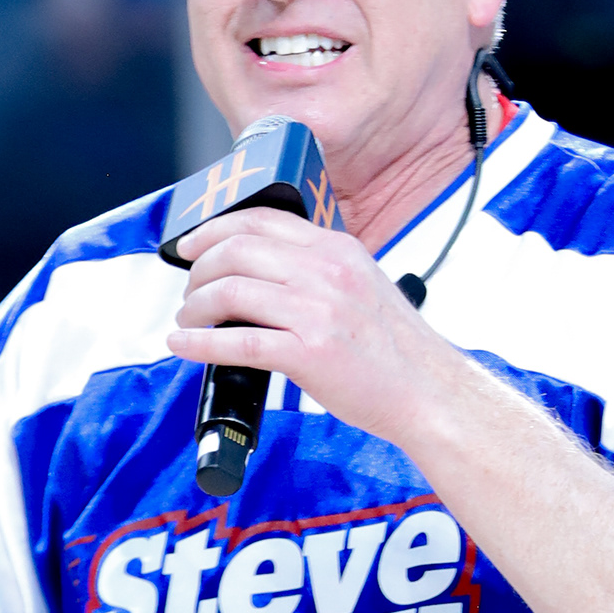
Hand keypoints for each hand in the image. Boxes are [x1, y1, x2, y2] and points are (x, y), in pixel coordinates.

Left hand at [168, 207, 465, 448]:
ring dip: (195, 307)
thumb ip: (318, 272)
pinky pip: (238, 342)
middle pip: (236, 250)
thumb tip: (262, 276)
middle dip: (198, 272)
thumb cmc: (396, 351)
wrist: (430, 392)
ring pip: (230, 291)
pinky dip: (200, 343)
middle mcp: (325, 270)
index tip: (190, 248)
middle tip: (190, 296)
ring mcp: (318, 311)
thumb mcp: (361, 286)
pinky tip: (184, 347)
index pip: (260, 219)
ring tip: (189, 323)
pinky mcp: (310, 353)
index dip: (213, 231)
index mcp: (337, 248)